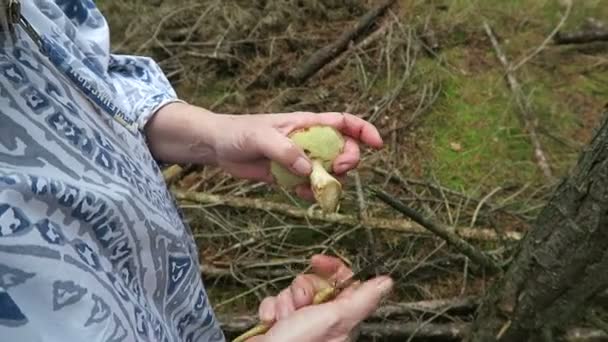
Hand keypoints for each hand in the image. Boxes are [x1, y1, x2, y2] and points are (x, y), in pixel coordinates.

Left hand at [146, 103, 383, 198]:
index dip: (364, 131)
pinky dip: (312, 193)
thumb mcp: (260, 137)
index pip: (344, 123)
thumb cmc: (239, 132)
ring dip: (330, 181)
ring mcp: (300, 160)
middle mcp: (309, 141)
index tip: (377, 145)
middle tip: (337, 170)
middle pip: (343, 150)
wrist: (218, 147)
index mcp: (307, 123)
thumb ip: (285, 150)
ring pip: (329, 171)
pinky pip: (310, 187)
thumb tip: (308, 168)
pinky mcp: (290, 177)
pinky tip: (302, 194)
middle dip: (348, 161)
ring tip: (316, 186)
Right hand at [248, 255, 392, 341]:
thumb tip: (386, 282)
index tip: (316, 262)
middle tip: (301, 305)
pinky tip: (271, 322)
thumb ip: (361, 300)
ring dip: (284, 303)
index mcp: (343, 318)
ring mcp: (300, 320)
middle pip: (314, 282)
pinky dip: (270, 310)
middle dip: (302, 290)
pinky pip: (273, 302)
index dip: (331, 268)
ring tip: (284, 320)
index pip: (343, 281)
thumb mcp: (335, 318)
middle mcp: (322, 319)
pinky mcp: (279, 323)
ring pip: (291, 291)